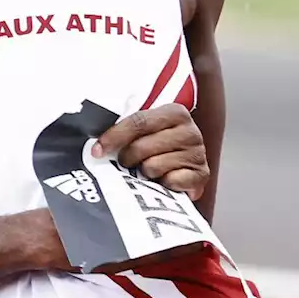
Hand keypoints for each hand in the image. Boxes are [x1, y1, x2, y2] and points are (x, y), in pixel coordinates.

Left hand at [90, 105, 208, 200]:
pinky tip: (165, 181)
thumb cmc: (160, 149)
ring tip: (149, 170)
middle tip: (127, 162)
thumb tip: (98, 144)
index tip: (97, 149)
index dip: (114, 136)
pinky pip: (169, 182)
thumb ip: (128, 130)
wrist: (186, 172)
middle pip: (142, 146)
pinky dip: (163, 185)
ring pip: (153, 166)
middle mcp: (190, 130)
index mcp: (175, 112)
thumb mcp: (146, 133)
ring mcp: (198, 153)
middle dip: (128, 157)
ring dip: (146, 172)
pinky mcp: (201, 176)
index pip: (138, 122)